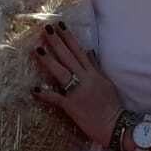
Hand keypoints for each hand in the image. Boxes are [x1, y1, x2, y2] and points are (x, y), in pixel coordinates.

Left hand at [30, 22, 122, 146]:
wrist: (115, 126)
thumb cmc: (112, 105)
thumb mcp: (106, 82)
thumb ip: (95, 67)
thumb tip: (89, 51)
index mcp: (93, 73)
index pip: (79, 51)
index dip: (69, 38)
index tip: (60, 25)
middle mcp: (85, 79)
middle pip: (68, 57)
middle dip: (57, 42)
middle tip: (46, 28)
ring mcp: (78, 92)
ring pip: (62, 72)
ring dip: (49, 60)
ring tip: (37, 48)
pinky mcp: (72, 106)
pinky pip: (56, 99)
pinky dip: (45, 95)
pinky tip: (34, 89)